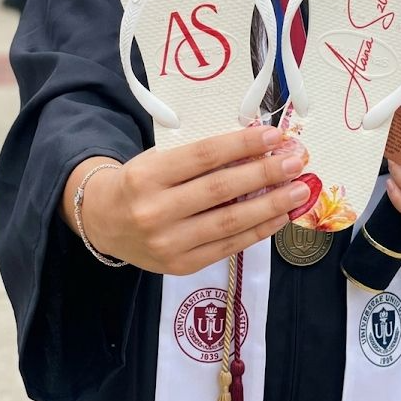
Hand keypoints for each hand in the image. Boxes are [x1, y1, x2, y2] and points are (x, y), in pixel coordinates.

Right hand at [77, 126, 310, 274]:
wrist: (103, 222)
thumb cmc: (139, 183)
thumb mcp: (159, 160)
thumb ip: (201, 159)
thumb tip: (257, 148)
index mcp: (148, 175)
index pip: (204, 156)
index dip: (241, 145)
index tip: (274, 135)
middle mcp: (155, 210)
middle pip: (220, 189)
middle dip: (264, 173)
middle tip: (295, 161)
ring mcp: (168, 243)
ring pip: (228, 222)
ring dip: (270, 205)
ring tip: (298, 190)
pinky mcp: (180, 265)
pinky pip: (227, 247)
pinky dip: (257, 231)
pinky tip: (279, 216)